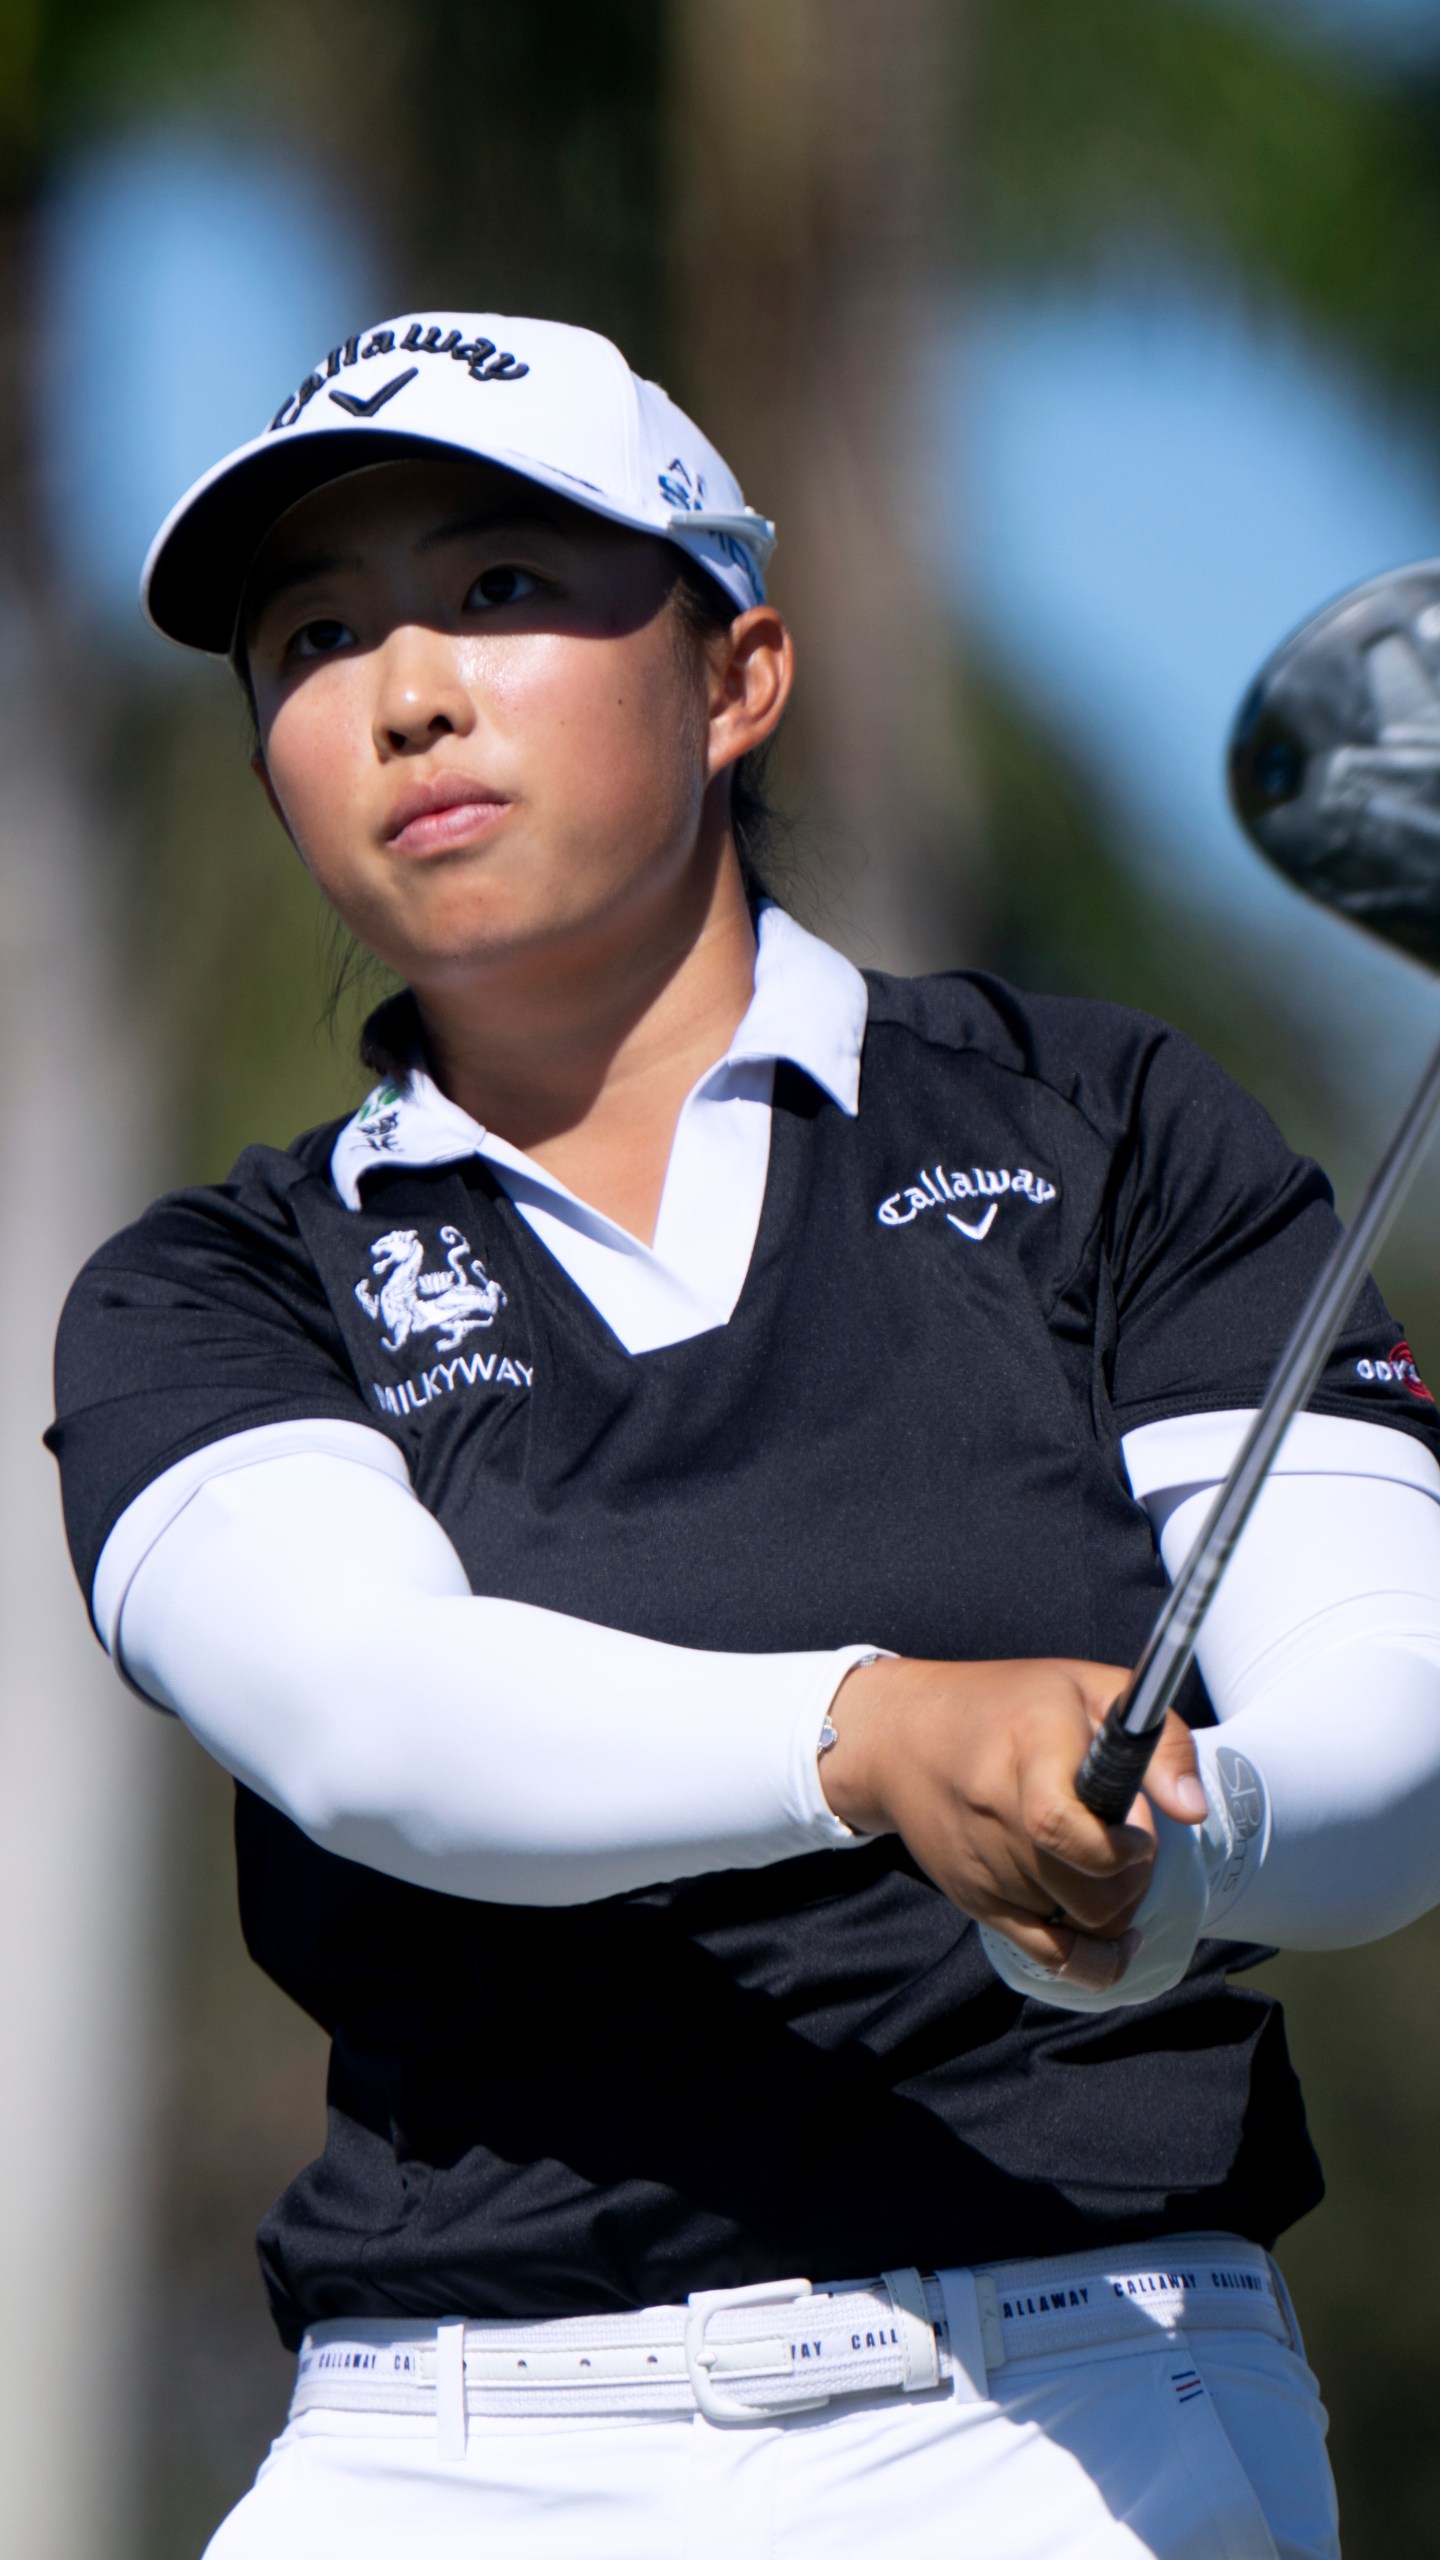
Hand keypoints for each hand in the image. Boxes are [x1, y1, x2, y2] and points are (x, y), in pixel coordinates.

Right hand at [820, 1655, 1208, 1994]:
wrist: (901, 1737)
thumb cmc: (1011, 1705)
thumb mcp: (1089, 1687)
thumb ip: (1158, 1737)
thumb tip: (1192, 1810)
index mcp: (1027, 1749)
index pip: (1061, 1827)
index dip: (1119, 1848)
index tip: (1140, 1832)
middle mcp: (997, 1814)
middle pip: (1088, 1894)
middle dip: (1133, 1880)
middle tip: (1132, 1842)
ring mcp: (985, 1867)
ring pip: (1079, 1926)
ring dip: (1115, 1906)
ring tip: (1108, 1863)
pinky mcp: (976, 1902)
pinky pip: (1051, 1959)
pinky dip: (1096, 1962)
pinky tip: (1118, 1938)